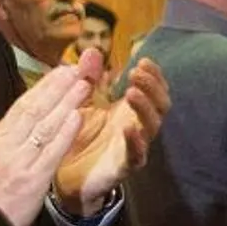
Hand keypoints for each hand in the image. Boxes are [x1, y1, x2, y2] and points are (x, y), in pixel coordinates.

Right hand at [0, 62, 94, 225]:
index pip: (21, 106)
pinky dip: (64, 133)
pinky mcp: (31, 180)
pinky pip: (51, 152)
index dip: (43, 87)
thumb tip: (22, 122)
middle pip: (33, 109)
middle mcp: (5, 146)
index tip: (60, 71)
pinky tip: (77, 117)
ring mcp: (18, 161)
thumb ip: (6, 143)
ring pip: (44, 125)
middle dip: (56, 86)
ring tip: (84, 84)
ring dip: (66, 102)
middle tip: (77, 68)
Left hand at [53, 54, 169, 215]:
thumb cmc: (78, 137)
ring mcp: (134, 146)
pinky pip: (136, 155)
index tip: (142, 59)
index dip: (153, 74)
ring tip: (132, 92)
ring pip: (152, 126)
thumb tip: (93, 49)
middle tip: (137, 73)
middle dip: (153, 87)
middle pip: (161, 105)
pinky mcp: (124, 166)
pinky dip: (135, 141)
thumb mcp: (81, 102)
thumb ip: (89, 79)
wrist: (65, 176)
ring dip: (145, 108)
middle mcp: (138, 126)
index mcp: (130, 110)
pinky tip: (128, 128)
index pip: (153, 89)